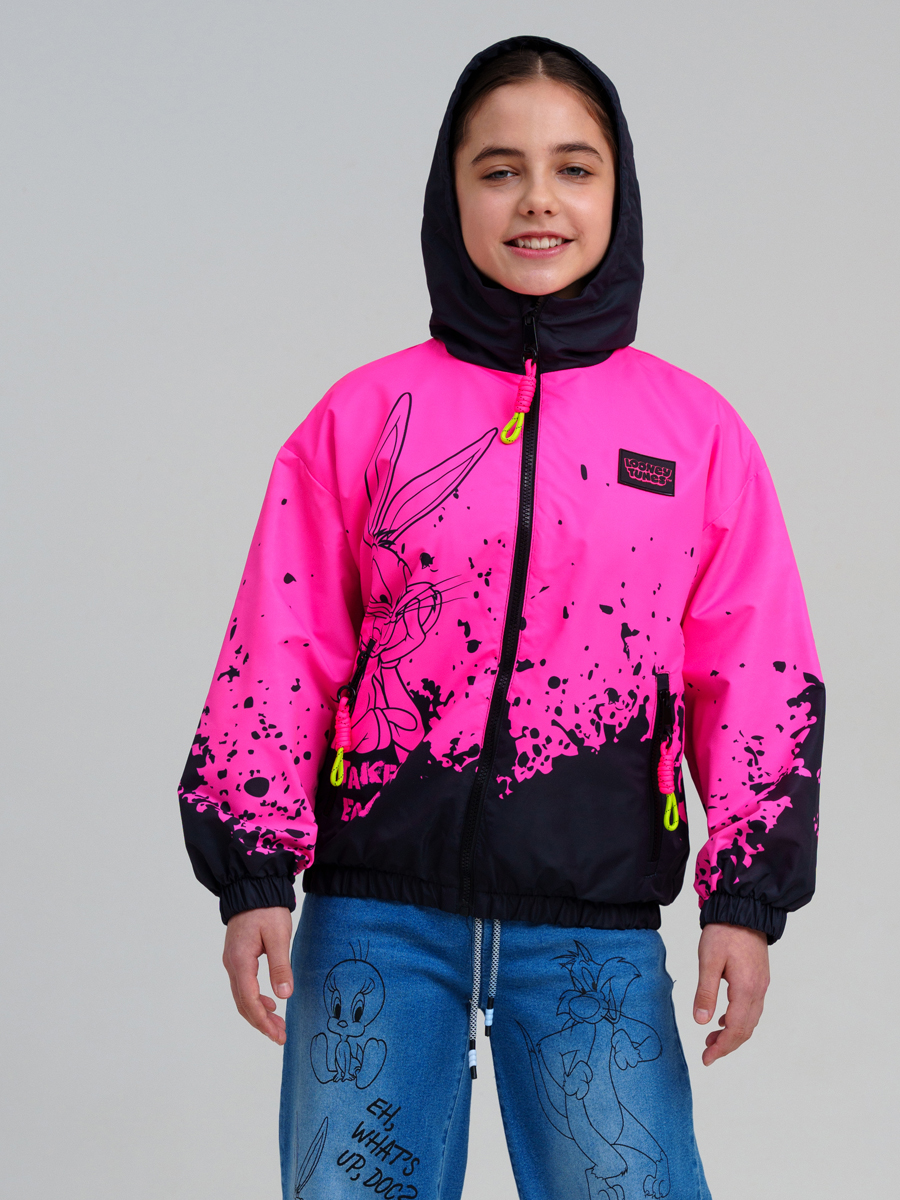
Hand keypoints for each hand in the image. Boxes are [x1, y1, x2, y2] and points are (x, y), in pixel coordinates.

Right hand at [222, 906, 293, 1043]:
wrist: (252, 887)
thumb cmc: (267, 909)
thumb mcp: (278, 936)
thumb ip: (280, 966)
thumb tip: (284, 995)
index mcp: (240, 961)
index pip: (249, 1000)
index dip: (262, 1021)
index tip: (277, 1035)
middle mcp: (232, 964)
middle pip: (243, 1003)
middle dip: (261, 1022)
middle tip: (280, 1036)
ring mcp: (232, 961)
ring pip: (242, 996)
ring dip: (258, 1013)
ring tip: (277, 1025)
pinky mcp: (237, 957)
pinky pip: (243, 986)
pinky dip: (255, 999)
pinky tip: (270, 1002)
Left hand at [693, 923, 768, 1065]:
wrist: (744, 909)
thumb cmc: (724, 932)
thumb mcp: (708, 961)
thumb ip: (706, 992)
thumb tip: (702, 1022)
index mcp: (746, 989)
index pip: (736, 1029)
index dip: (722, 1047)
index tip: (707, 1059)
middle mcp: (758, 991)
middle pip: (746, 1029)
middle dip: (727, 1045)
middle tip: (707, 1053)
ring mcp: (761, 984)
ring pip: (750, 1020)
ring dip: (733, 1033)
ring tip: (712, 1039)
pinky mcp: (759, 977)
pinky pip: (752, 1007)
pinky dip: (738, 1018)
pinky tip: (724, 1018)